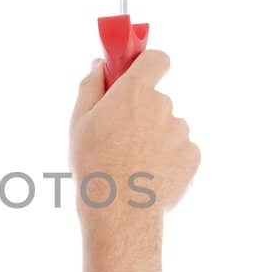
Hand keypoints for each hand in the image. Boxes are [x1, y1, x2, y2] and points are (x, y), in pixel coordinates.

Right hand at [69, 51, 199, 221]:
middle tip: (120, 139)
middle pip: (156, 100)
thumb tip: (100, 65)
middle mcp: (162, 105)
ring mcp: (180, 131)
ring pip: (168, 127)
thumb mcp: (79, 122)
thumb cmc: (94, 166)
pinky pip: (180, 150)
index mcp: (134, 92)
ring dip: (154, 139)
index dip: (148, 64)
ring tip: (133, 165)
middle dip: (142, 113)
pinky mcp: (192, 156)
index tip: (138, 74)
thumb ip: (91, 86)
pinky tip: (149, 176)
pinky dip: (168, 159)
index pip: (156, 59)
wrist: (120, 212)